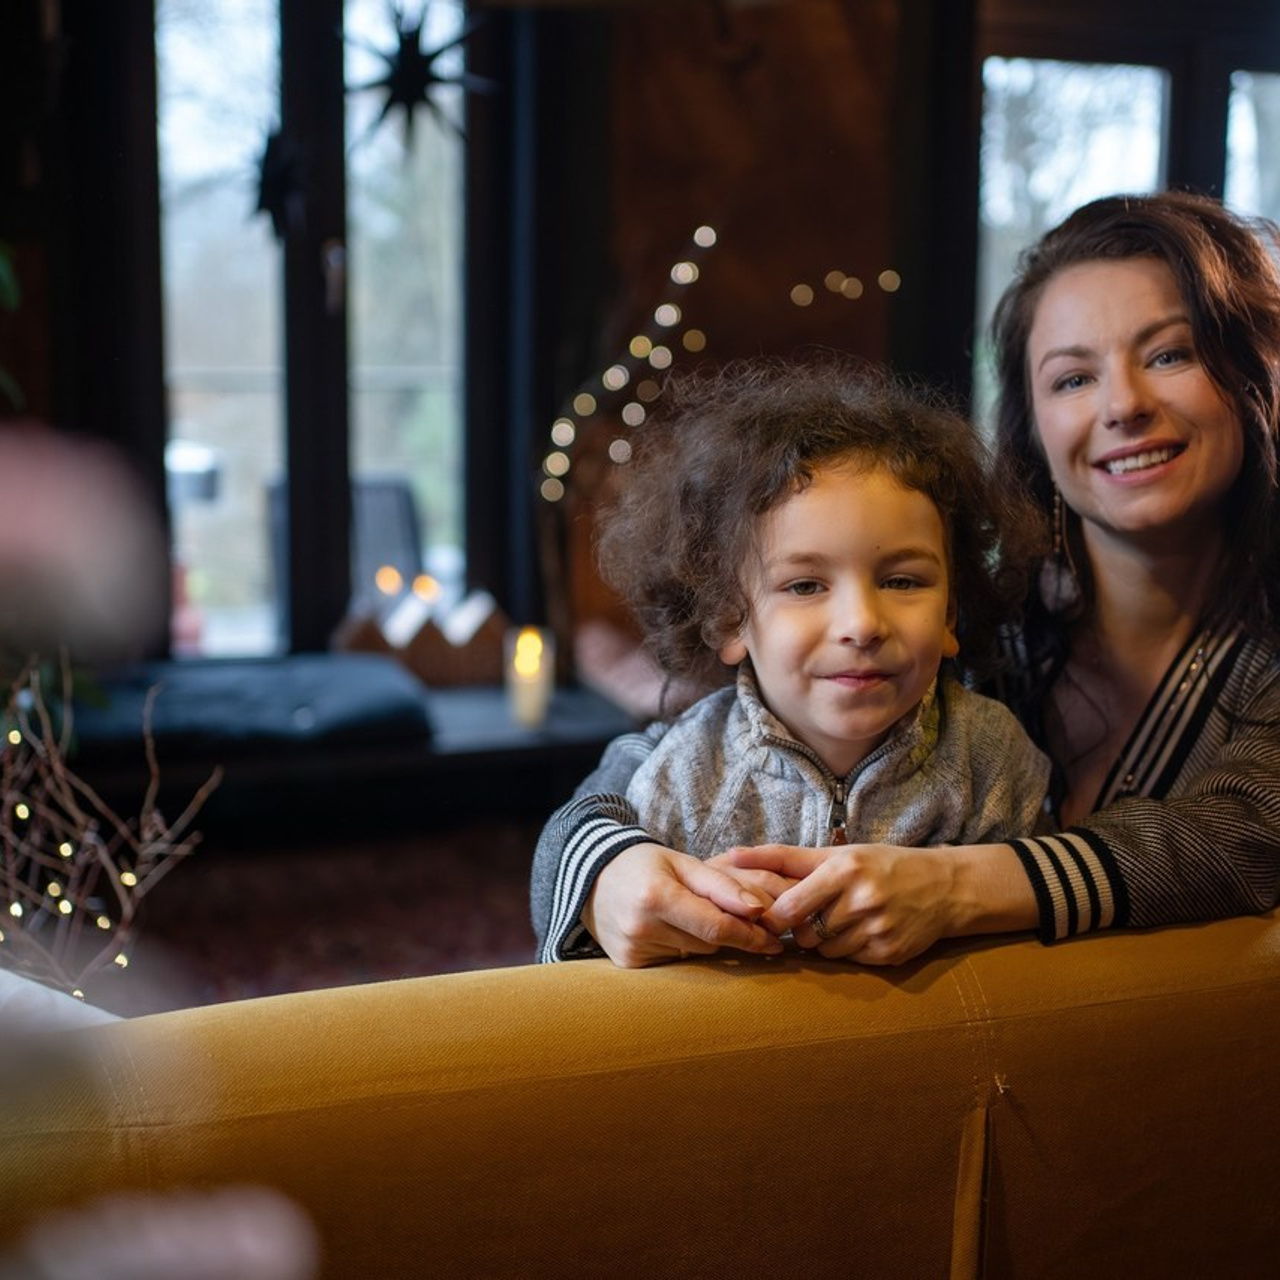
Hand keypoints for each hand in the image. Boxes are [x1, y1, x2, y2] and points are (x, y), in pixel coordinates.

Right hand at [583, 842, 785, 967]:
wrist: (592, 876)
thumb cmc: (644, 864)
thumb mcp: (683, 863)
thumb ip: (722, 885)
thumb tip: (759, 909)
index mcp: (656, 897)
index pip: (715, 926)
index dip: (750, 935)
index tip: (774, 940)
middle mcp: (640, 927)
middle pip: (707, 943)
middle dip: (729, 934)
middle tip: (741, 922)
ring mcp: (631, 950)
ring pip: (694, 955)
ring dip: (705, 941)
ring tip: (695, 918)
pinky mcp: (627, 964)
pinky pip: (674, 963)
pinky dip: (682, 949)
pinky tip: (672, 930)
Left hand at [720, 843, 964, 965]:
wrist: (943, 887)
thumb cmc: (879, 865)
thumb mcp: (835, 853)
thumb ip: (782, 857)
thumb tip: (730, 854)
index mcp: (844, 870)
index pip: (790, 907)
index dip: (774, 916)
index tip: (770, 915)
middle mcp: (862, 900)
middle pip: (805, 934)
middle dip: (801, 930)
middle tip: (810, 918)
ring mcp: (878, 929)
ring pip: (825, 952)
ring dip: (823, 942)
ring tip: (840, 922)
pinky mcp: (890, 953)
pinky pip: (849, 962)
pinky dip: (847, 951)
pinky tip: (861, 932)